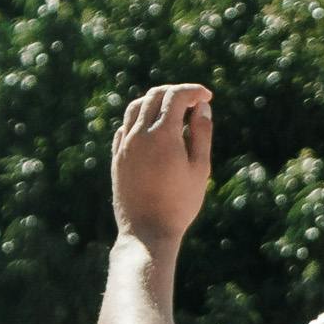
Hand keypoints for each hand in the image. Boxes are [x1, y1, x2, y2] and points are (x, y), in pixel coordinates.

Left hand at [111, 83, 213, 245]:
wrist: (147, 232)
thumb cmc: (180, 204)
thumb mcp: (200, 169)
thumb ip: (202, 134)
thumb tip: (202, 108)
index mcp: (162, 135)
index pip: (176, 96)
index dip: (194, 91)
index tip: (207, 97)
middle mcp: (139, 135)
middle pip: (154, 95)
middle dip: (176, 92)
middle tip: (193, 101)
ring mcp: (124, 145)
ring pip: (135, 107)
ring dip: (155, 102)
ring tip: (173, 111)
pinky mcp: (117, 157)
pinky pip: (125, 127)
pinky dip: (140, 119)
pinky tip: (152, 130)